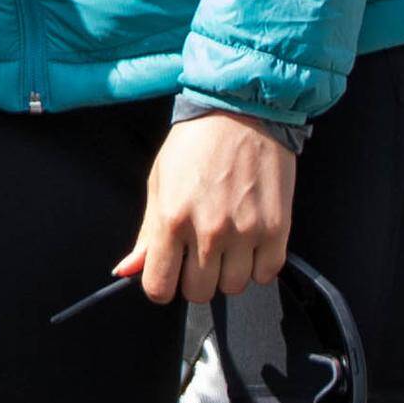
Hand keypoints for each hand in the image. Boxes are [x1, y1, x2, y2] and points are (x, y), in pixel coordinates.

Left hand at [120, 115, 294, 305]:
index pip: (159, 286)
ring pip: (234, 287)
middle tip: (200, 254)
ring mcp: (245, 231)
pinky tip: (251, 243)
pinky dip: (259, 266)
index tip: (169, 274)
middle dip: (196, 279)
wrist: (243, 110)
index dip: (161, 286)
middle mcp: (209, 230)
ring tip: (228, 244)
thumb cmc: (197, 142)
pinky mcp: (277, 228)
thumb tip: (126, 270)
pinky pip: (267, 274)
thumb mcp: (159, 182)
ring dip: (229, 273)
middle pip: (199, 292)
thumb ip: (146, 233)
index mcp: (172, 219)